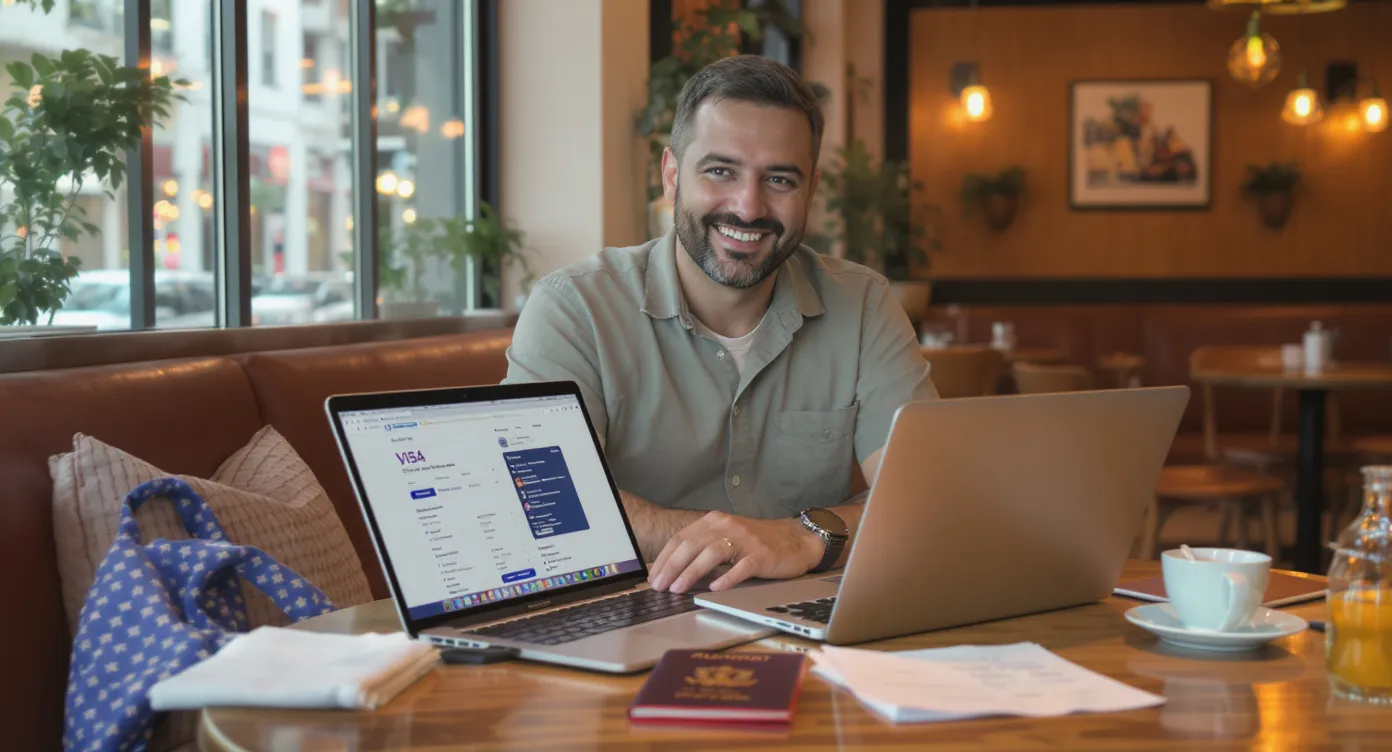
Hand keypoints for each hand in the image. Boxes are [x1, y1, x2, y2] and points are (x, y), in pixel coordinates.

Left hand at [648, 511, 822, 593]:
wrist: (796, 540)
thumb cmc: (756, 543)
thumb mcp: (726, 538)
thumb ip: (702, 548)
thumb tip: (672, 570)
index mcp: (714, 521)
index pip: (682, 538)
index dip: (665, 558)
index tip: (653, 577)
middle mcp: (727, 526)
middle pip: (693, 544)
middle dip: (672, 566)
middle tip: (660, 586)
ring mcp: (746, 540)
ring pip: (712, 553)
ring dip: (692, 572)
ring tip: (679, 589)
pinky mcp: (763, 555)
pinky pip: (742, 566)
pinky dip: (727, 578)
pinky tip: (715, 589)